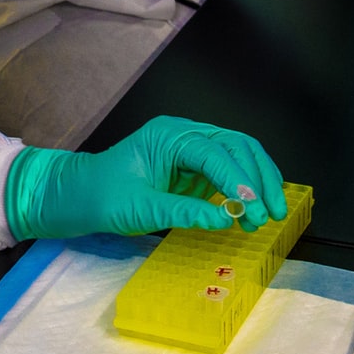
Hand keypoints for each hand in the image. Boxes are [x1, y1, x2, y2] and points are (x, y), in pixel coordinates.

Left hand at [5, 115, 288, 238]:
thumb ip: (183, 211)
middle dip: (259, 178)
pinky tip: (255, 207)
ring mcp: (192, 148)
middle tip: (272, 212)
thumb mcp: (140, 209)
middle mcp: (185, 135)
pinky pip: (230, 170)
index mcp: (169, 136)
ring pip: (239, 154)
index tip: (253, 205)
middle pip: (236, 146)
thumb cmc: (102, 196)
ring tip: (268, 214)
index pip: (213, 152)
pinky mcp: (195, 166)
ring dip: (258, 182)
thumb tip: (224, 219)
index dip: (237, 178)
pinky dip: (246, 187)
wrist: (81, 195)